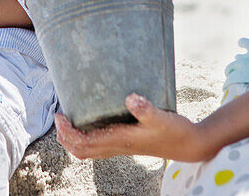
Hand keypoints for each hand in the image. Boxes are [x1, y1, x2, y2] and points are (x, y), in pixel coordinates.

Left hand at [54, 94, 215, 161]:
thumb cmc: (176, 131)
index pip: (85, 143)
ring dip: (74, 139)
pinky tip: (90, 120)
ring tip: (68, 119)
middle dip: (65, 137)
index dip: (68, 132)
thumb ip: (146, 108)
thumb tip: (130, 97)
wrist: (189, 145)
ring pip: (89, 150)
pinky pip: (98, 145)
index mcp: (120, 141)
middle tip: (59, 116)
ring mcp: (121, 147)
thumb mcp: (162, 117)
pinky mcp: (126, 144)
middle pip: (81, 150)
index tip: (60, 115)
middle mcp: (117, 146)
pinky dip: (86, 137)